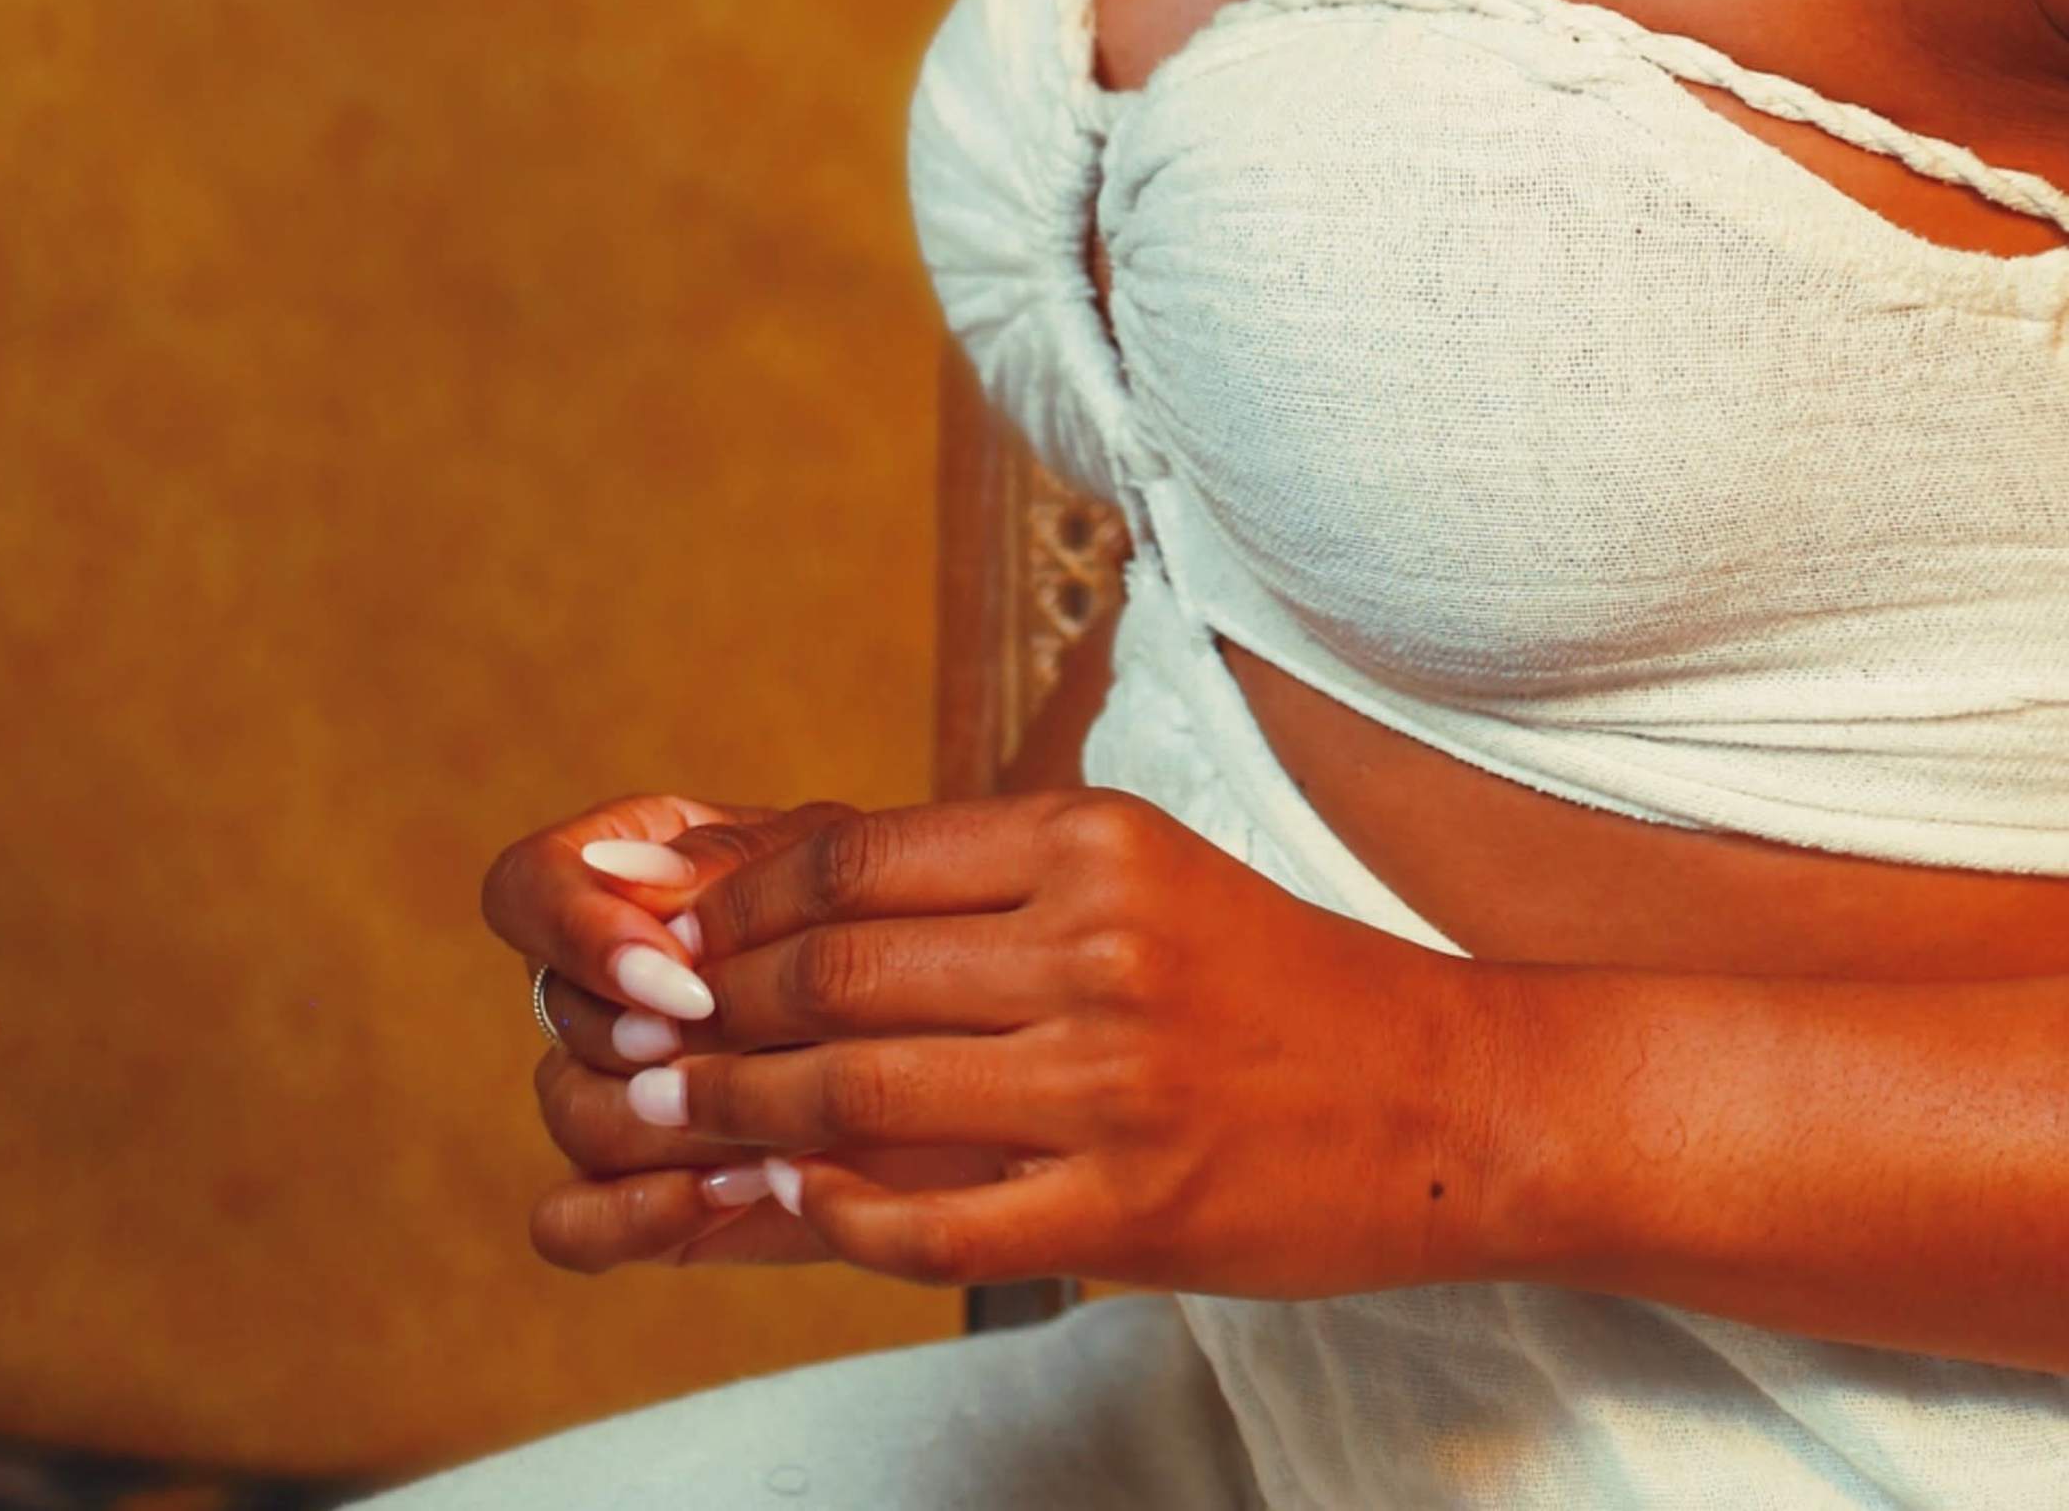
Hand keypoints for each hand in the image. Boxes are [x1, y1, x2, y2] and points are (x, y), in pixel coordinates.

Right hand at [483, 792, 893, 1270]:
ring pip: (571, 1109)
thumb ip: (737, 868)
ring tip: (774, 1119)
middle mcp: (600, 982)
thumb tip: (638, 880)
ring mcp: (611, 1088)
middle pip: (559, 1011)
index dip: (576, 930)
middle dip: (653, 1036)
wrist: (965, 1040)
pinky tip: (733, 1187)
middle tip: (743, 1052)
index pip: (526, 886)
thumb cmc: (900, 922)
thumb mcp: (841, 866)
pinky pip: (569, 1221)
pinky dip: (632, 1214)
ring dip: (667, 1120)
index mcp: (630, 874)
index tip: (676, 974)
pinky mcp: (632, 1190)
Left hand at [611, 787, 1489, 1295]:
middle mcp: (1097, 945)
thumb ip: (984, 886)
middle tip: (629, 1042)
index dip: (735, 906)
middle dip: (706, 1014)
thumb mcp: (1141, 882)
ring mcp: (1107, 1083)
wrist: (1439, 1099)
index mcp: (1096, 845)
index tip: (669, 939)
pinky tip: (790, 1201)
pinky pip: (923, 1223)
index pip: (858, 862)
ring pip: (852, 1095)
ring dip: (734, 1116)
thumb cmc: (1271, 985)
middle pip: (833, 974)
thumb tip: (789, 874)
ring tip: (674, 1123)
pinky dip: (830, 1213)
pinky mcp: (1119, 1209)